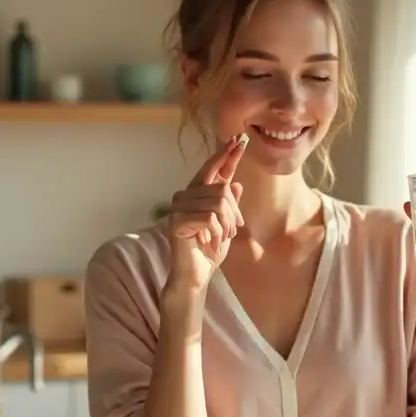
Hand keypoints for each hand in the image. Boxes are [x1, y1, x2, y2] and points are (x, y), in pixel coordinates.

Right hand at [167, 135, 246, 295]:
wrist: (195, 276)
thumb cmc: (209, 250)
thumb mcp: (226, 225)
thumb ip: (229, 204)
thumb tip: (237, 183)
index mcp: (196, 194)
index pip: (213, 169)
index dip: (226, 155)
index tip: (239, 140)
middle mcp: (184, 196)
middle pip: (222, 191)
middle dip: (233, 214)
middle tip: (230, 232)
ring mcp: (178, 208)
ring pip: (218, 205)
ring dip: (226, 227)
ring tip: (219, 239)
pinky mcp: (176, 222)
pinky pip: (210, 219)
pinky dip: (217, 235)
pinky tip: (211, 244)